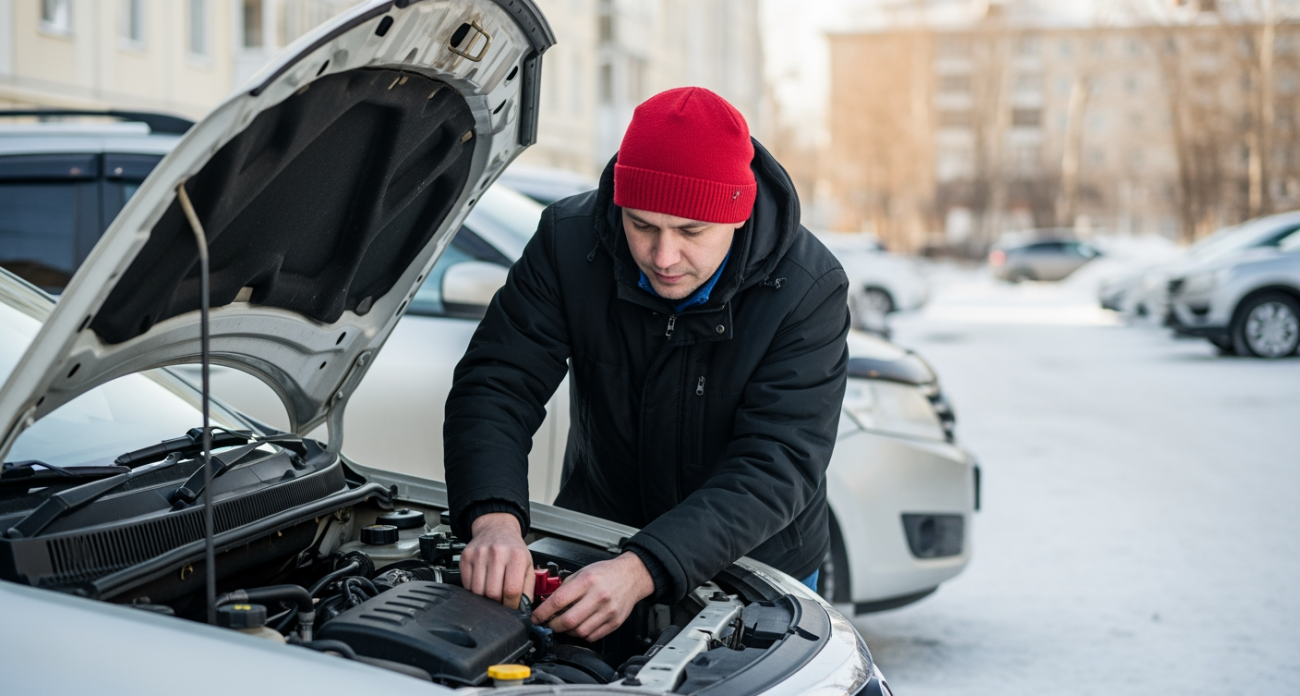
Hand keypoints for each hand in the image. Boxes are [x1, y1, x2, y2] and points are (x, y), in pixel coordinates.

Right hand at [462, 512, 533, 609]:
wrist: (496, 529)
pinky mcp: (466, 557)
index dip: (512, 605)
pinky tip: (482, 586)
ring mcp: (479, 555)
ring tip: (492, 594)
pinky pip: (467, 585)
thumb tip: (523, 610)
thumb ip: (528, 588)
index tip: (512, 609)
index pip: (512, 590)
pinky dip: (474, 592)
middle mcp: (497, 553)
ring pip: (478, 591)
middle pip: (493, 593)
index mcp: (516, 556)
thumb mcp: (528, 565)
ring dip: (485, 599)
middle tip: (501, 603)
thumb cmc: (513, 549)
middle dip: (498, 604)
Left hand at [530, 552, 654, 641]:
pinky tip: (579, 627)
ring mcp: (608, 611)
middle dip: (553, 626)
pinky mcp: (614, 622)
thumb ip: (566, 587)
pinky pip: (592, 636)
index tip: (535, 617)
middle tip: (548, 624)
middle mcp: (598, 596)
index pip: (559, 601)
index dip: (543, 612)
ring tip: (564, 625)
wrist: (632, 575)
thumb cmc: (606, 572)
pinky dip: (581, 635)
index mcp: (587, 581)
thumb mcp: (583, 571)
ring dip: (567, 632)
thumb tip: (548, 604)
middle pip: (568, 620)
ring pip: (579, 632)